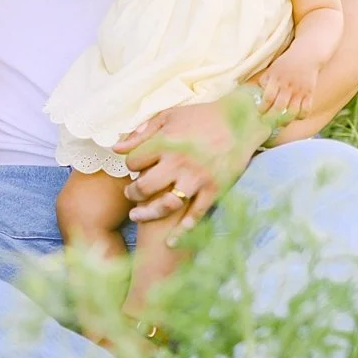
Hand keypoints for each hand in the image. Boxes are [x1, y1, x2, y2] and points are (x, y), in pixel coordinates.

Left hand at [111, 92, 269, 239]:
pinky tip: (170, 241)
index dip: (130, 166)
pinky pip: (196, 214)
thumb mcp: (168, 117)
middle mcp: (178, 162)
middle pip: (144, 186)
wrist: (241, 121)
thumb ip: (141, 133)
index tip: (134, 168)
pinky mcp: (214, 189)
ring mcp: (197, 178)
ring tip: (137, 215)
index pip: (133, 162)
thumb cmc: (201, 117)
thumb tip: (115, 149)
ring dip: (148, 213)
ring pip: (165, 205)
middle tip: (130, 195)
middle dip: (132, 193)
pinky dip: (182, 231)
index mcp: (165, 142)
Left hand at [255, 52, 319, 120]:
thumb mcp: (272, 68)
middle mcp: (287, 86)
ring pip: (292, 111)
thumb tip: (256, 93)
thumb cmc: (286, 62)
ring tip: (280, 124)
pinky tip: (296, 117)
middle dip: (272, 117)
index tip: (259, 113)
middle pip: (279, 106)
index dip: (263, 107)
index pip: (268, 97)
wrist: (307, 55)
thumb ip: (265, 80)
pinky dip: (301, 116)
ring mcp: (299, 90)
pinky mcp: (309, 93)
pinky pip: (306, 109)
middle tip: (267, 123)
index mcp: (276, 79)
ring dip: (286, 120)